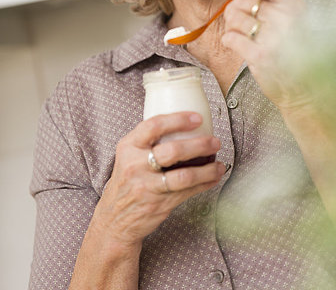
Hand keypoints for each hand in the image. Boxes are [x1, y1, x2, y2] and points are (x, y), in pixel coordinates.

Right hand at [91, 112, 223, 253]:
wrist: (114, 219)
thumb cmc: (127, 181)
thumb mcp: (128, 155)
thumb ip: (148, 140)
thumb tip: (183, 122)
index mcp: (129, 146)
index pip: (153, 126)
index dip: (178, 120)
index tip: (197, 118)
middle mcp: (136, 165)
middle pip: (173, 151)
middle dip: (200, 145)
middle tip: (215, 141)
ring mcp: (147, 186)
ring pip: (184, 176)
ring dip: (207, 170)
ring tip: (219, 164)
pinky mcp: (158, 204)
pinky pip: (187, 192)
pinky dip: (205, 184)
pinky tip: (213, 178)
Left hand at [222, 0, 307, 109]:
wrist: (306, 91)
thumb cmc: (296, 53)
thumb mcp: (296, 19)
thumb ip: (275, 1)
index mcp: (296, 6)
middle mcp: (286, 19)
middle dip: (233, 8)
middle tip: (239, 20)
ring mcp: (273, 38)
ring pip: (233, 16)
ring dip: (231, 24)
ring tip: (241, 34)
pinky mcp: (261, 57)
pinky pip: (230, 37)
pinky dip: (229, 39)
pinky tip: (237, 45)